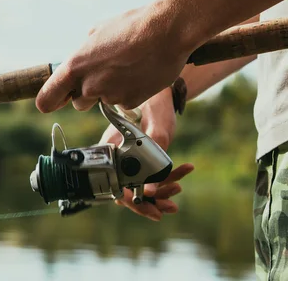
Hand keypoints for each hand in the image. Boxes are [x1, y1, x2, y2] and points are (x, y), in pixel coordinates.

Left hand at [35, 6, 194, 112]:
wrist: (167, 30)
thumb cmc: (133, 26)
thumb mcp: (98, 32)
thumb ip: (85, 51)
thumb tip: (83, 59)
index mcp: (74, 66)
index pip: (46, 99)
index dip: (50, 101)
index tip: (55, 101)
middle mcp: (88, 85)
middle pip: (79, 103)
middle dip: (88, 93)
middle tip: (106, 74)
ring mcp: (109, 96)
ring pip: (104, 102)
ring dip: (111, 91)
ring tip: (128, 68)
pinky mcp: (130, 102)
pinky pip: (125, 103)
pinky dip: (131, 93)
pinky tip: (140, 74)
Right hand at [99, 88, 193, 220]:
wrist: (160, 92)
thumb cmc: (155, 103)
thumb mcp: (157, 129)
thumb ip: (153, 158)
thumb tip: (150, 190)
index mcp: (112, 151)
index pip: (117, 186)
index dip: (133, 200)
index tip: (151, 205)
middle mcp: (119, 157)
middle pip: (130, 191)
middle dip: (150, 202)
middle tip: (169, 209)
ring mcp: (131, 158)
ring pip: (143, 185)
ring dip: (162, 192)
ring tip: (178, 191)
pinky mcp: (144, 156)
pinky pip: (154, 174)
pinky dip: (169, 176)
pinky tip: (186, 168)